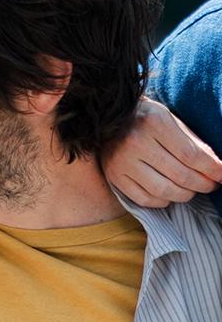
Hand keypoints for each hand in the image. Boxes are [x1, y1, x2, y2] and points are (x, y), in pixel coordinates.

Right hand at [102, 98, 221, 207]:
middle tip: (211, 184)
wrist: (110, 120)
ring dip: (185, 195)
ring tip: (192, 190)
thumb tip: (216, 167)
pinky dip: (162, 201)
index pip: (191, 155)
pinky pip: (144, 199)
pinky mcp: (114, 176)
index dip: (211, 169)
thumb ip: (194, 143)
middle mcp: (135, 142)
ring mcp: (122, 162)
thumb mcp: (173, 121)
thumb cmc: (148, 120)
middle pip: (179, 174)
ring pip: (163, 190)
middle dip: (202, 184)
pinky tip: (170, 195)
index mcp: (154, 123)